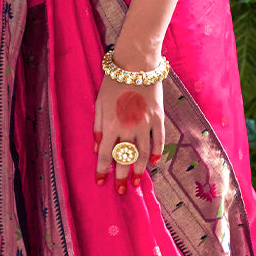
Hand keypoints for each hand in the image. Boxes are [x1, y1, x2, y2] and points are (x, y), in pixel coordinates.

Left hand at [93, 75, 165, 194]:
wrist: (136, 64)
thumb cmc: (113, 82)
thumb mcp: (99, 104)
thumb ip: (98, 127)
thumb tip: (97, 147)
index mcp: (111, 125)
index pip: (106, 155)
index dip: (103, 171)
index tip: (101, 183)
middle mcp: (128, 128)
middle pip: (124, 159)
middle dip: (120, 177)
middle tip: (120, 191)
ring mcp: (145, 124)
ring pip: (143, 154)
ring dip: (138, 170)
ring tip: (135, 182)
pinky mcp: (158, 118)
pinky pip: (158, 140)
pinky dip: (156, 153)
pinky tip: (154, 163)